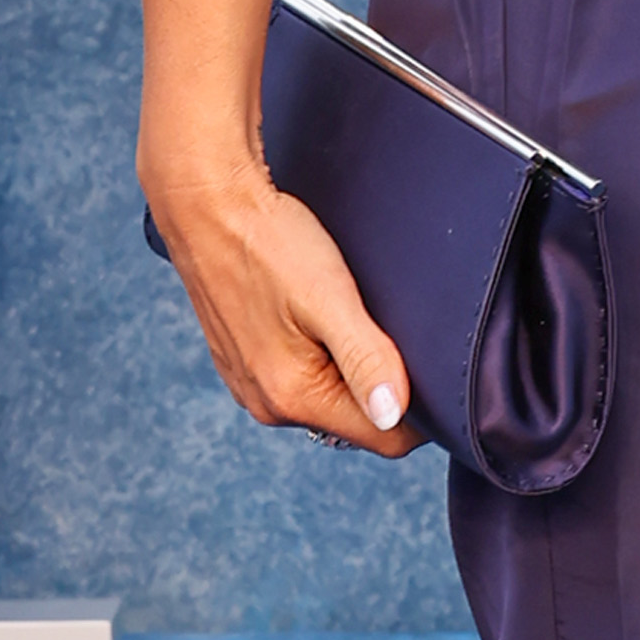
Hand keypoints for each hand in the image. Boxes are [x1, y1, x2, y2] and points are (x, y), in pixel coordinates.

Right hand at [143, 150, 419, 452]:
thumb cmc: (268, 243)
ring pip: (328, 397)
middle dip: (382, 385)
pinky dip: (320, 355)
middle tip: (390, 328)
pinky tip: (317, 314)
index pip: (384, 436)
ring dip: (350, 368)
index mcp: (292, 396)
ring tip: (351, 315)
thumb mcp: (329, 297)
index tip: (432, 367)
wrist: (206, 203)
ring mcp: (249, 384)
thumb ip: (365, 359)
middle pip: (355, 420)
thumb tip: (393, 414)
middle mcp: (266, 404)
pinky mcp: (241, 362)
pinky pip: (299, 376)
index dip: (420, 411)